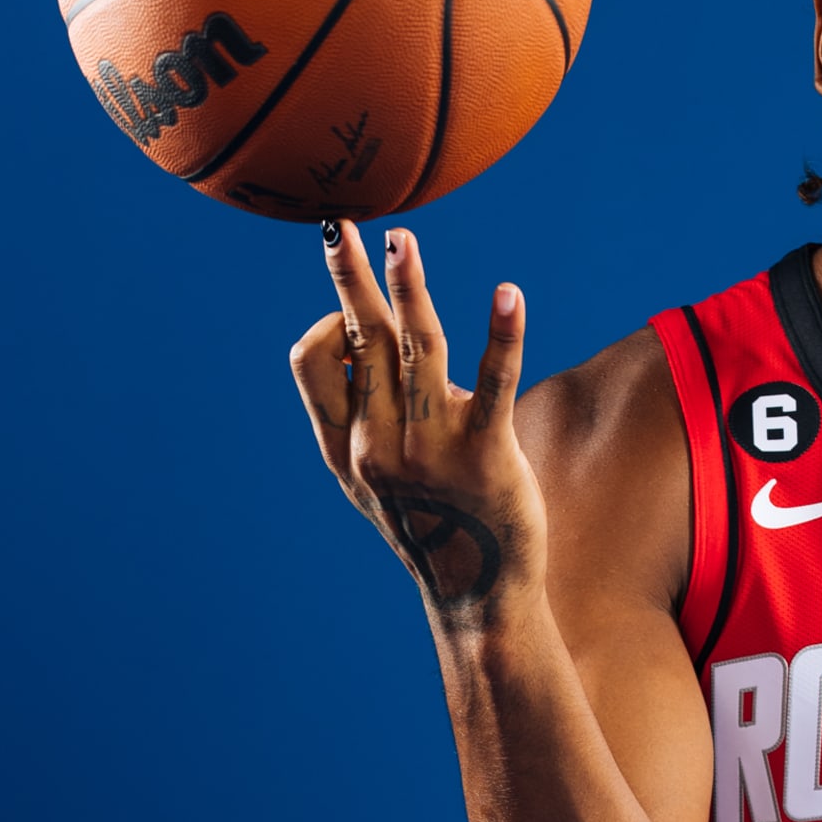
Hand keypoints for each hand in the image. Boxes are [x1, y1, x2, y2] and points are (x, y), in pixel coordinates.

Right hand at [289, 220, 547, 630]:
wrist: (478, 595)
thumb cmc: (434, 521)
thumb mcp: (380, 473)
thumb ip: (370, 410)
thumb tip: (374, 333)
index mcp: (345, 445)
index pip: (312, 362)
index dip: (331, 322)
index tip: (358, 310)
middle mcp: (377, 444)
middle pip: (360, 341)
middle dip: (351, 279)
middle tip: (340, 227)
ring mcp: (430, 450)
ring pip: (415, 348)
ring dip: (407, 286)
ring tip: (402, 238)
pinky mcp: (487, 455)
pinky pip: (493, 381)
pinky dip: (502, 333)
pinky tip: (509, 293)